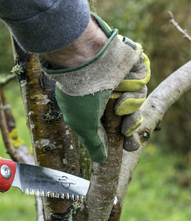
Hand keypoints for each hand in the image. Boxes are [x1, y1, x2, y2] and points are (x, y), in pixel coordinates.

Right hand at [42, 14, 149, 162]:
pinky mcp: (130, 67)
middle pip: (128, 115)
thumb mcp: (83, 126)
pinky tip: (122, 89)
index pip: (112, 125)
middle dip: (129, 125)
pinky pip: (141, 82)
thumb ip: (94, 143)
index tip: (128, 146)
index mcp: (93, 108)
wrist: (81, 60)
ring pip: (136, 100)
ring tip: (119, 107)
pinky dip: (134, 89)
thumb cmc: (79, 95)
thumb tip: (100, 160)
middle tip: (127, 133)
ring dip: (129, 107)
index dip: (121, 136)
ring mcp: (118, 80)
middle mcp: (106, 95)